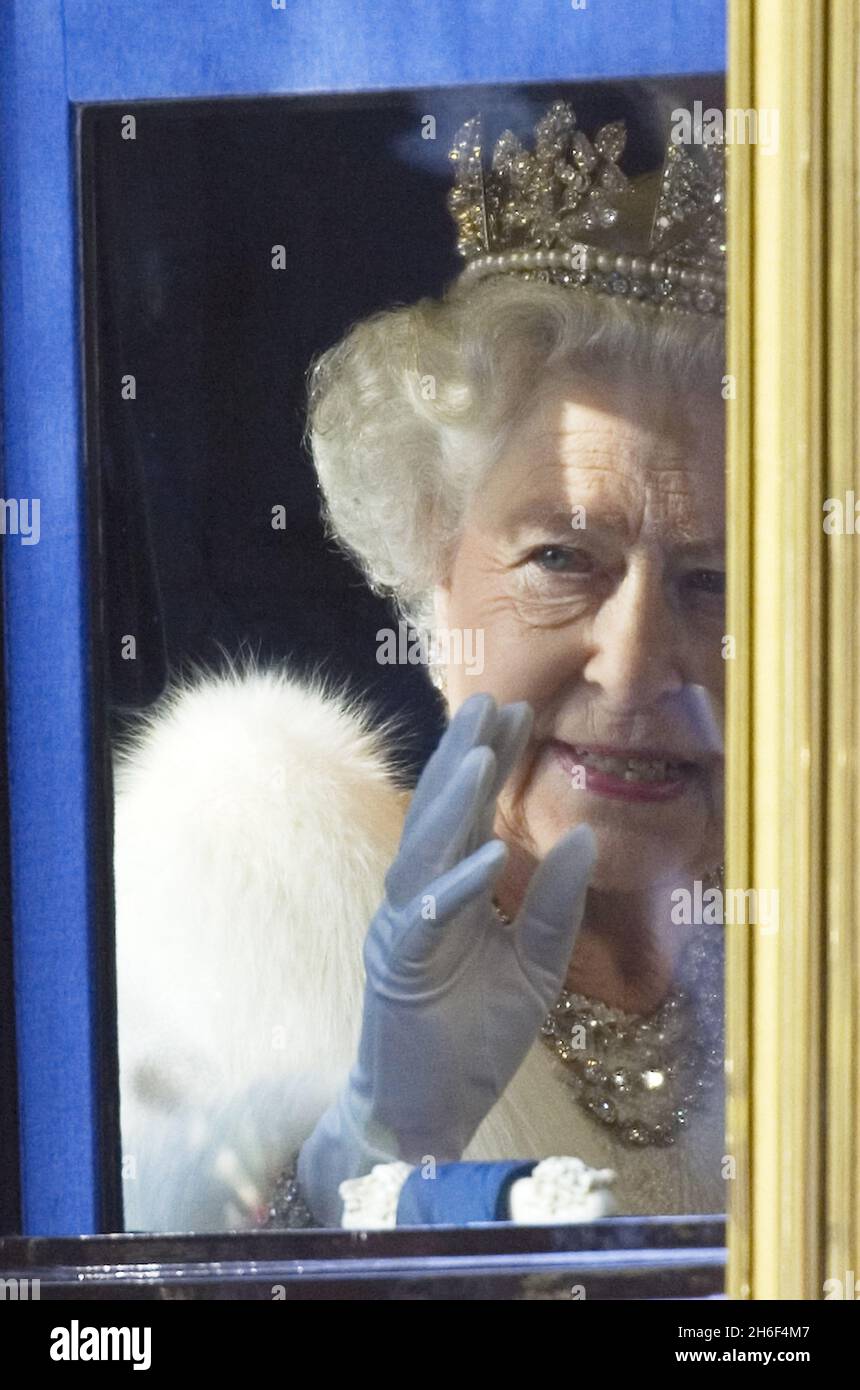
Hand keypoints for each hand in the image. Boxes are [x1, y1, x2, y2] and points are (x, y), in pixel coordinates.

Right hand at [298, 693, 595, 1224]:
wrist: (429, 1113)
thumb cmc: (475, 1039)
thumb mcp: (535, 966)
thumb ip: (556, 904)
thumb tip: (587, 836)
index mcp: (453, 892)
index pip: (473, 814)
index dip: (493, 763)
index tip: (520, 712)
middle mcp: (423, 898)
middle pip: (443, 814)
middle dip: (466, 757)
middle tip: (492, 701)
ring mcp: (404, 928)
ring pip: (424, 850)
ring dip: (452, 802)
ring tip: (481, 752)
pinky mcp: (396, 968)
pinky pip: (428, 918)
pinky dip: (457, 886)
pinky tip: (486, 853)